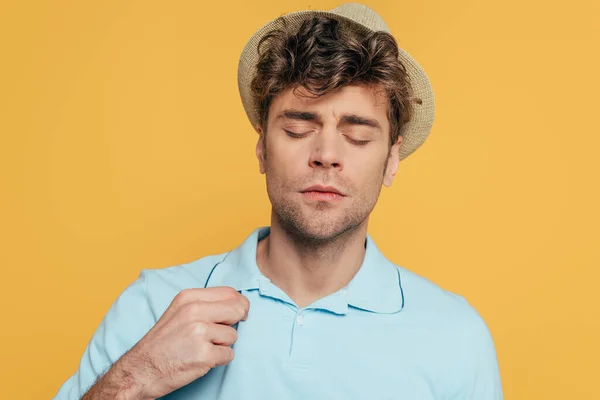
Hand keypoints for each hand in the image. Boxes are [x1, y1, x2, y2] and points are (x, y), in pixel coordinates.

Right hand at [118, 287, 248, 398]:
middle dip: (237, 322)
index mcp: (189, 298)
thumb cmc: (162, 343)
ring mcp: (199, 333)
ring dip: (223, 345)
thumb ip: (204, 305)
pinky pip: (228, 355)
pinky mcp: (203, 355)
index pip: (230, 293)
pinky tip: (201, 360)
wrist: (140, 370)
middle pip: (237, 309)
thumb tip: (237, 305)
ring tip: (202, 348)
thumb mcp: (179, 312)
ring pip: (233, 336)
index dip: (239, 304)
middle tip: (223, 333)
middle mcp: (194, 311)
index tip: (238, 313)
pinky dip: (219, 360)